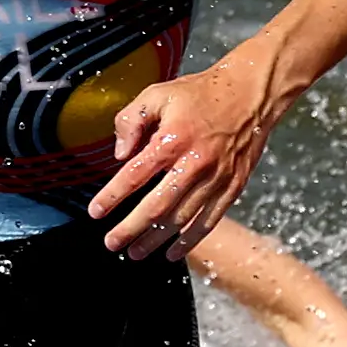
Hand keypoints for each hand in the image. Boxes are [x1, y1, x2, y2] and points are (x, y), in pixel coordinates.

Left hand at [90, 56, 278, 260]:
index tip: (95, 212)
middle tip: (111, 242)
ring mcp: (216, 178)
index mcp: (172, 139)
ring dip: (155, 240)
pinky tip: (173, 253)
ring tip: (135, 252)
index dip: (112, 196)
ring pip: (181, 219)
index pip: (134, 175)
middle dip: (130, 229)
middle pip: (156, 206)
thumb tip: (119, 154)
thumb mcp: (158, 94)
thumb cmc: (201, 93)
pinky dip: (189, 241)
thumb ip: (131, 121)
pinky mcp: (233, 187)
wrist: (250, 93)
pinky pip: (209, 221)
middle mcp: (194, 163)